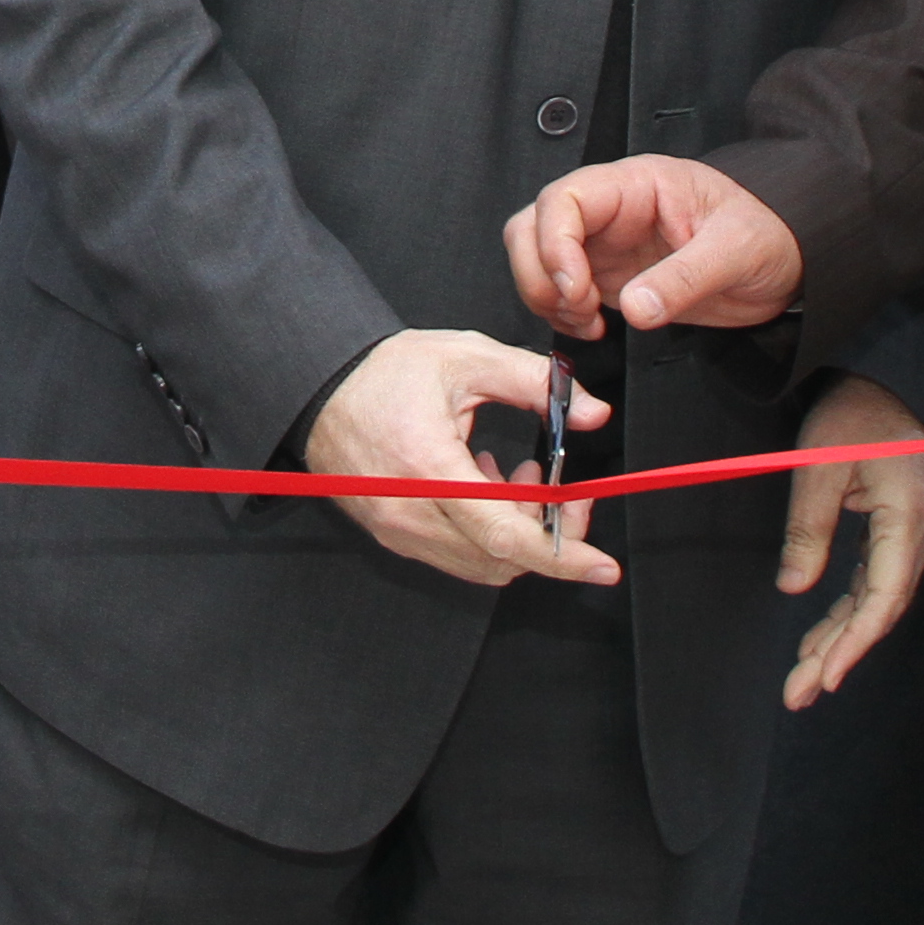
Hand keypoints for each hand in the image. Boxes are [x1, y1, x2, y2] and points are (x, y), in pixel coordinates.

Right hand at [305, 327, 617, 592]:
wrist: (320, 387)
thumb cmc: (384, 372)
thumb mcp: (466, 357)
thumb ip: (535, 382)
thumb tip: (591, 412)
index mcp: (429, 468)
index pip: (507, 535)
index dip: (563, 556)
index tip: (603, 567)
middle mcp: (410, 511)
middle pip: (503, 556)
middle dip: (549, 531)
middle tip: (563, 487)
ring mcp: (399, 529)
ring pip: (483, 563)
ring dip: (519, 530)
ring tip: (518, 474)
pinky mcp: (394, 534)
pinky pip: (458, 555)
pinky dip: (489, 533)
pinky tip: (487, 484)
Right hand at [508, 155, 802, 338]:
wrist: (786, 262)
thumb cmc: (768, 234)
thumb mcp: (736, 252)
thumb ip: (685, 278)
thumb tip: (637, 308)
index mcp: (637, 184)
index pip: (564, 199)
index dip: (555, 244)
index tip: (576, 288)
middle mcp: (611, 210)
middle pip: (532, 226)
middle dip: (539, 273)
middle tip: (577, 308)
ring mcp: (604, 243)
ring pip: (536, 258)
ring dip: (545, 295)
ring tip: (586, 321)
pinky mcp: (607, 275)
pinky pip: (559, 290)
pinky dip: (561, 313)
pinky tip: (592, 327)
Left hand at [777, 374, 923, 708]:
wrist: (884, 381)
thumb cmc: (853, 414)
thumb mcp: (819, 466)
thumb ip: (808, 529)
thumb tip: (794, 587)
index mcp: (909, 516)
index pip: (885, 595)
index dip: (856, 642)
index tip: (827, 675)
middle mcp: (919, 534)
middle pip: (881, 609)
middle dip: (839, 655)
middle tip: (800, 694)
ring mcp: (912, 536)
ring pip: (876, 602)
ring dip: (841, 641)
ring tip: (803, 681)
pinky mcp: (898, 534)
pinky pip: (873, 584)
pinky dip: (846, 613)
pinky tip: (819, 640)